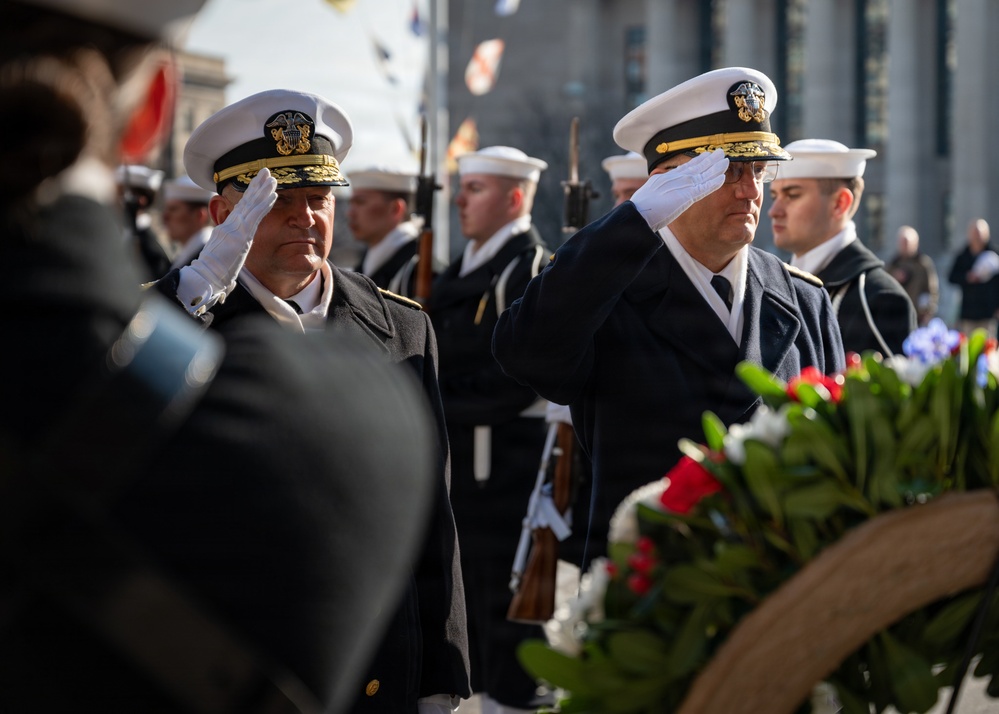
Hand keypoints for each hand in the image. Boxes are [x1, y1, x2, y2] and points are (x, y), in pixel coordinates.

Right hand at [180, 169, 277, 312]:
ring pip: (251, 203)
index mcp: (229, 228)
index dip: (251, 195)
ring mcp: (236, 226)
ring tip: (272, 177)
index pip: (242, 208)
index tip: (260, 184)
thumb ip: (231, 245)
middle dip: (257, 185)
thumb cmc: (215, 269)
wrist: (207, 275)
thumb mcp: (225, 253)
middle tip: (266, 171)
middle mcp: (232, 224)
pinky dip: (264, 203)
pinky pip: (254, 214)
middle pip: (247, 200)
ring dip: (263, 189)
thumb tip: (234, 245)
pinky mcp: (240, 232)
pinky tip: (273, 194)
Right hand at [629, 150, 727, 230]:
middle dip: (710, 160)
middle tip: (720, 152)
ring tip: (726, 161)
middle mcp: (677, 178)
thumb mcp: (650, 193)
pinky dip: (713, 183)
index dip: (699, 161)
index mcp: (668, 177)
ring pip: (704, 174)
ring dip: (716, 168)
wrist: (638, 212)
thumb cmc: (641, 207)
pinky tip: (722, 178)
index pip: (687, 167)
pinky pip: (704, 188)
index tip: (707, 155)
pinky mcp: (687, 196)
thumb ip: (659, 190)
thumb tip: (656, 190)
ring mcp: (682, 186)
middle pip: (697, 166)